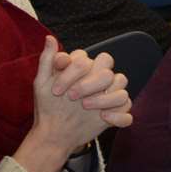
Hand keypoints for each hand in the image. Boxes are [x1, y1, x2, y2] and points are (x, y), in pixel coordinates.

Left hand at [24, 38, 115, 160]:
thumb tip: (49, 38)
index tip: (56, 89)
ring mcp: (108, 98)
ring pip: (122, 90)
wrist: (52, 133)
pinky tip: (103, 118)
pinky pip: (128, 114)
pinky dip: (119, 116)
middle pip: (108, 72)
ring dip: (106, 98)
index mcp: (84, 70)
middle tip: (72, 97)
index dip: (73, 72)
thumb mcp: (42, 83)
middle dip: (91, 83)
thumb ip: (47, 60)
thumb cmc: (47, 106)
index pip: (87, 59)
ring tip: (86, 107)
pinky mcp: (114, 116)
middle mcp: (99, 80)